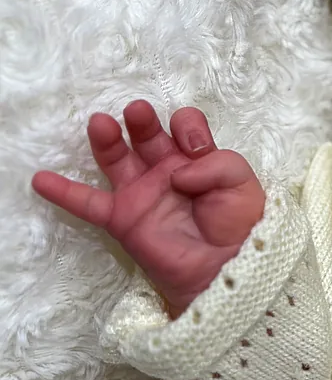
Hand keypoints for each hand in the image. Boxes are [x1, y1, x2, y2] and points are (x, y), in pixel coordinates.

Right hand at [32, 100, 264, 317]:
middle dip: (142, 121)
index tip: (195, 147)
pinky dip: (63, 192)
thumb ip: (217, 163)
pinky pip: (87, 204)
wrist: (226, 269)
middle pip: (148, 136)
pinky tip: (41, 179)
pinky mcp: (123, 219)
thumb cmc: (240, 223)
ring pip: (117, 159)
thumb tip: (177, 172)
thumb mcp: (242, 182)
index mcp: (198, 157)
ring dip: (107, 139)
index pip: (186, 127)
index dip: (188, 128)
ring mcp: (142, 193)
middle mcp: (167, 169)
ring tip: (100, 122)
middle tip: (137, 111)